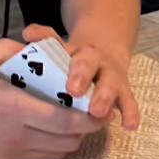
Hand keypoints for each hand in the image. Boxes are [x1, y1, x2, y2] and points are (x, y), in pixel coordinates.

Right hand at [0, 40, 102, 158]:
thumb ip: (12, 51)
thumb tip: (34, 49)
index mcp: (15, 109)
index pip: (70, 120)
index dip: (91, 116)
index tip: (97, 103)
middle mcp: (18, 137)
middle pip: (70, 141)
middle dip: (85, 127)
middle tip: (85, 110)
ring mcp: (10, 154)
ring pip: (57, 153)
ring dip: (68, 138)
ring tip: (64, 120)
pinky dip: (49, 148)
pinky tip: (42, 132)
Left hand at [20, 22, 139, 130]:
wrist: (105, 54)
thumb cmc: (73, 59)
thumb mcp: (58, 47)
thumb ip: (44, 39)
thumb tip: (28, 33)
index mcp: (73, 50)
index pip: (65, 49)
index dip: (54, 57)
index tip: (57, 76)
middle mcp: (94, 60)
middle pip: (88, 65)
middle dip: (81, 77)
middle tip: (73, 91)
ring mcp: (110, 75)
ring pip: (110, 83)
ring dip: (105, 97)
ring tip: (98, 112)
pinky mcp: (123, 91)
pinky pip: (128, 100)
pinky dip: (130, 112)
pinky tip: (129, 125)